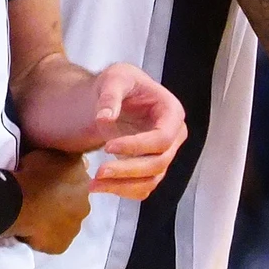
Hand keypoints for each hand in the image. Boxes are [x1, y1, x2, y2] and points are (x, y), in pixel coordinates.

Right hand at [8, 148, 91, 253]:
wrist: (18, 203)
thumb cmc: (32, 174)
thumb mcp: (50, 153)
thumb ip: (68, 157)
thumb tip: (81, 163)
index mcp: (83, 182)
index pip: (78, 181)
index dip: (64, 182)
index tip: (50, 181)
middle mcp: (85, 205)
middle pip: (75, 203)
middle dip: (63, 201)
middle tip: (43, 198)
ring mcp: (74, 228)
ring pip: (66, 222)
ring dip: (56, 218)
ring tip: (37, 215)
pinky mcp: (62, 245)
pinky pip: (55, 239)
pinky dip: (47, 235)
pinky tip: (34, 229)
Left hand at [84, 64, 186, 199]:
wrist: (115, 96)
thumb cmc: (120, 83)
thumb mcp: (115, 78)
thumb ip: (110, 95)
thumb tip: (104, 117)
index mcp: (171, 113)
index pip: (162, 138)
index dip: (137, 146)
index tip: (108, 146)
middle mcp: (173, 137)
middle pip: (158, 163)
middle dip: (128, 170)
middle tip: (99, 171)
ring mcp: (163, 154)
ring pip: (151, 180)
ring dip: (123, 186)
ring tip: (94, 185)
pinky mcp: (150, 167)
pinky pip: (142, 187)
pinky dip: (123, 190)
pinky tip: (101, 187)